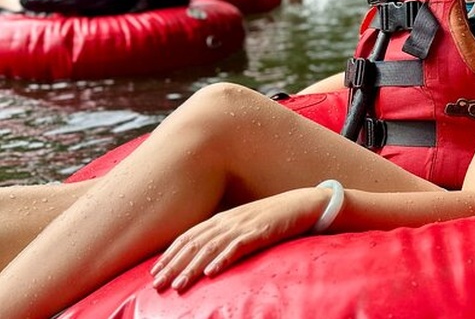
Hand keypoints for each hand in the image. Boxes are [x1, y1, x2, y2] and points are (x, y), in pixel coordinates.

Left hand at [150, 188, 327, 291]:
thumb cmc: (275, 216)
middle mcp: (229, 220)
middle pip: (194, 244)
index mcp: (223, 218)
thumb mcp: (246, 224)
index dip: (170, 253)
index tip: (154, 271)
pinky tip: (212, 272)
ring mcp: (244, 225)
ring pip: (211, 248)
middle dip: (173, 265)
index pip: (188, 236)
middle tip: (156, 285)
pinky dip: (223, 259)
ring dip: (192, 268)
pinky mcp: (261, 231)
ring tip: (178, 286)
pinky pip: (238, 246)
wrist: (304, 204)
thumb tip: (207, 253)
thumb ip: (227, 235)